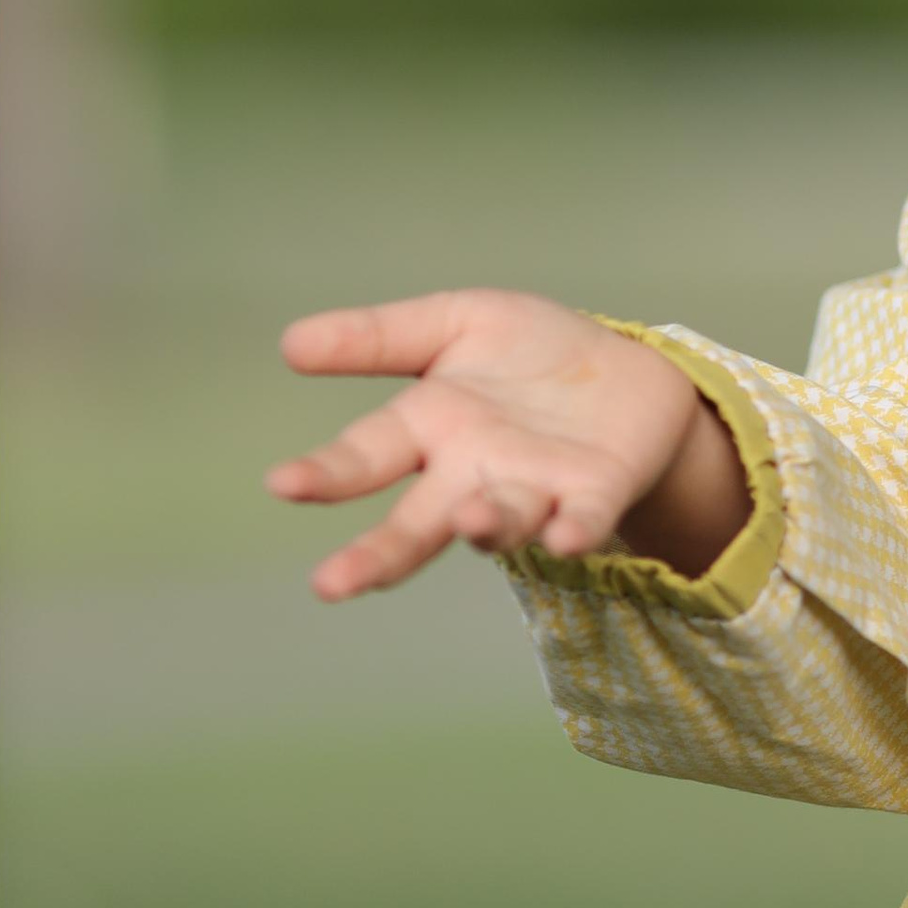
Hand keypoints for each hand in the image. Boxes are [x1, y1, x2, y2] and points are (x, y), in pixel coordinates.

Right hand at [267, 288, 748, 599]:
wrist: (625, 367)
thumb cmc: (526, 353)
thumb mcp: (453, 323)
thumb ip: (377, 337)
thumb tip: (289, 342)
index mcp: (429, 427)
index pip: (366, 454)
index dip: (326, 472)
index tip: (283, 482)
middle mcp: (471, 473)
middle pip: (418, 520)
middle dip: (378, 553)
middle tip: (331, 584)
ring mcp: (533, 489)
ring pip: (500, 520)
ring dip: (484, 524)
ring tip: (468, 520)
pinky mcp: (594, 493)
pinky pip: (580, 519)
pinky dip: (572, 530)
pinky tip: (565, 537)